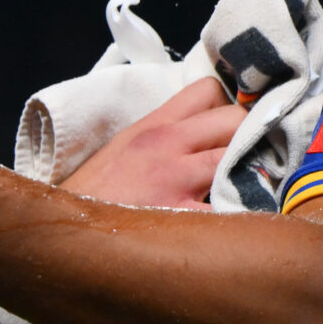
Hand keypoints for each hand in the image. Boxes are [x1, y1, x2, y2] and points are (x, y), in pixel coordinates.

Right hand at [60, 76, 246, 208]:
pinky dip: (244, 212)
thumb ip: (159, 135)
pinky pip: (230, 207)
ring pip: (240, 158)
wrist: (67, 233)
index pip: (206, 90)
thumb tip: (199, 133)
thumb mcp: (122, 149)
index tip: (230, 125)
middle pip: (235, 120)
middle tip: (250, 157)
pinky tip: (245, 221)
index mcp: (152, 126)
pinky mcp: (183, 217)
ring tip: (255, 186)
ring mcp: (177, 180)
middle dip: (250, 136)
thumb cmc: (94, 195)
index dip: (226, 104)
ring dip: (255, 171)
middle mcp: (166, 145)